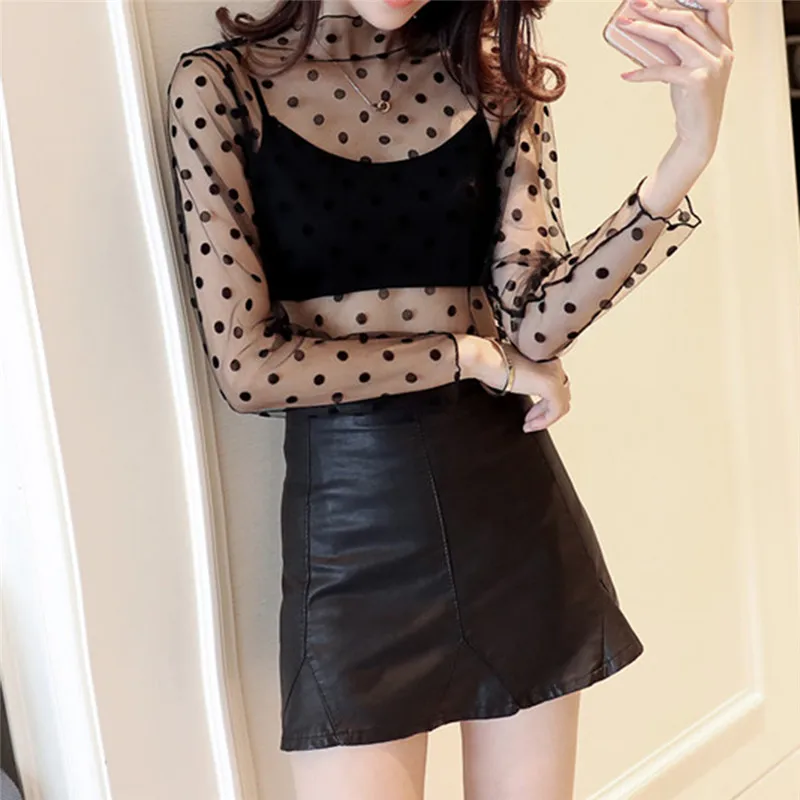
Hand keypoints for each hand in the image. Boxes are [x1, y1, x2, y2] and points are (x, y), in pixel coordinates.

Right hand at [461, 336, 570, 430]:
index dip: (546, 403)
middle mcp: (554, 364)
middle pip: (561, 395)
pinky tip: (531, 425)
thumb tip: (526, 388)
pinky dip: (544, 421)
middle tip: (530, 420)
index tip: (532, 414)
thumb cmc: (492, 361)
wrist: (486, 359)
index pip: (557, 384)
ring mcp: (554, 374)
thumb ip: (526, 378)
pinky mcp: (550, 385)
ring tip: (530, 424)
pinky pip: (556, 410)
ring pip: (561, 404)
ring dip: (545, 418)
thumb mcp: (514, 371)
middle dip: (545, 411)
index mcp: (547, 356)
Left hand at [618, 0, 733, 163]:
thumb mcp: (688, 67)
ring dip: (646, 29)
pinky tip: (626, 75)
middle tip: (635, 4)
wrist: (699, 132)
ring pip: (675, 37)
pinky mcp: (697, 82)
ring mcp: (711, 66)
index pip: (717, 7)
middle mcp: (722, 51)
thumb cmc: (691, 99)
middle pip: (689, 18)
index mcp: (724, 43)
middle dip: (659, 8)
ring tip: (625, 26)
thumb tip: (648, 29)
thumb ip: (678, 49)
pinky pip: (663, 70)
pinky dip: (641, 73)